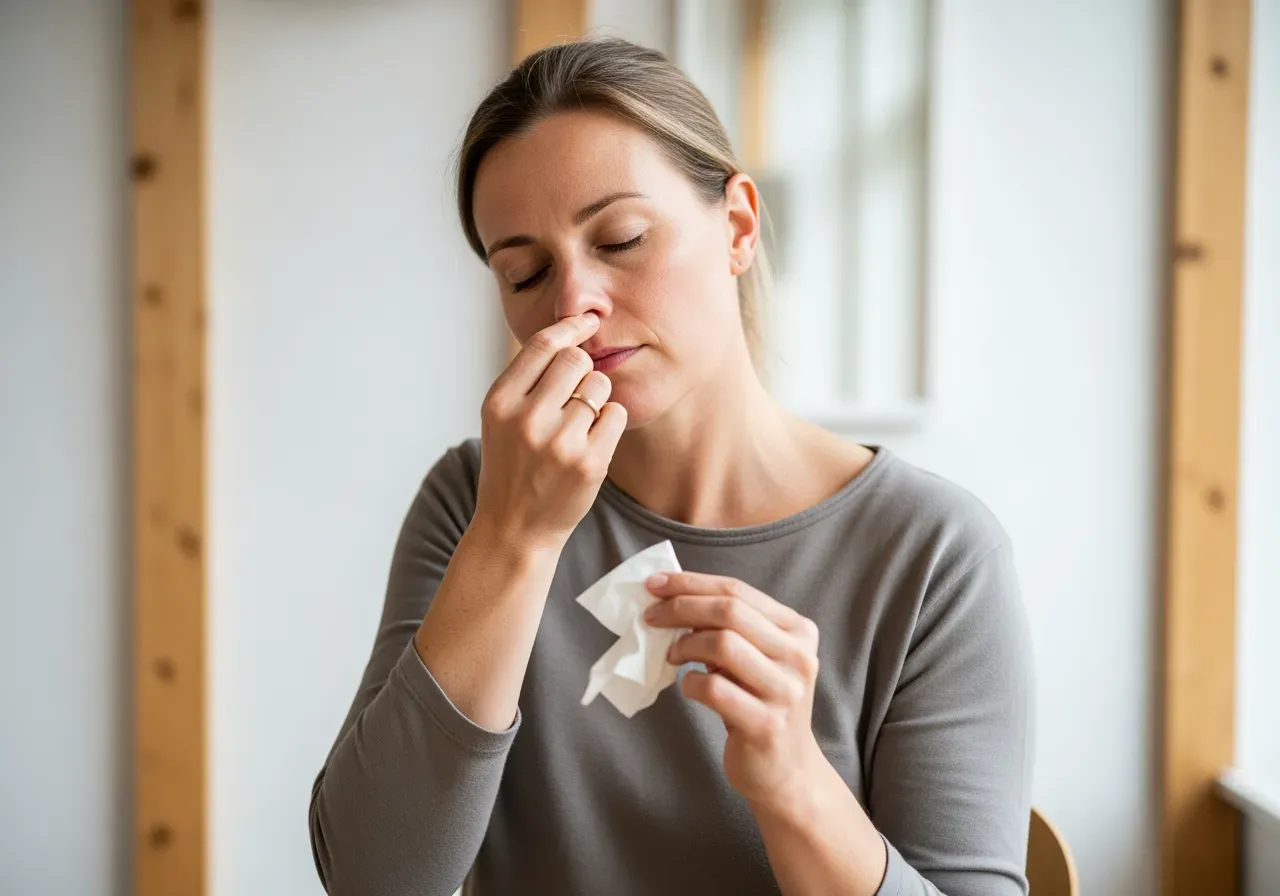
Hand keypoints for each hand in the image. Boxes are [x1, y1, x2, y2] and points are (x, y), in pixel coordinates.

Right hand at [474, 312, 627, 550]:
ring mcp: (559, 442)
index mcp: (499, 402)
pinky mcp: (588, 463)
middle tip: (575, 394)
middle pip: (576, 360)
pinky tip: (592, 441)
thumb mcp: (501, 419)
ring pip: (600, 386)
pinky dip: (610, 422)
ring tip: (578, 425)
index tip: (587, 322)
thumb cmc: (512, 466)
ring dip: (597, 398)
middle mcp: (526, 419)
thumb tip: (571, 331)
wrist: (515, 528)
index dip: (570, 328)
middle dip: (583, 370)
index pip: (542, 344)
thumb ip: (527, 378)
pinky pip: (616, 414)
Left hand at [642, 572, 827, 813]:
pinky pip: (714, 689)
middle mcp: (799, 657)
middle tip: (651, 617)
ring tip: (672, 656)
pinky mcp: (766, 724)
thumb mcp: (756, 658)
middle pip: (730, 612)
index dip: (692, 583)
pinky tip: (690, 688)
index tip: (655, 584)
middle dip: (681, 608)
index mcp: (799, 630)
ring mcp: (786, 692)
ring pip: (723, 644)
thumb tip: (671, 597)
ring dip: (685, 645)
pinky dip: (691, 684)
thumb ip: (730, 628)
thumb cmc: (761, 704)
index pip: (738, 591)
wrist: (787, 771)